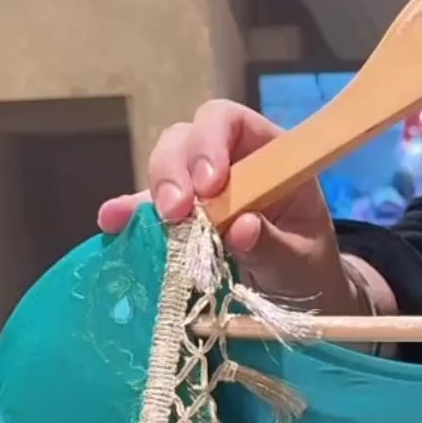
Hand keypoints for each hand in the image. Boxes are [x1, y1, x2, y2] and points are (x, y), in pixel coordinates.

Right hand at [96, 99, 386, 311]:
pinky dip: (130, 216)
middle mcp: (229, 163)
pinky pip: (149, 210)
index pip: (231, 122)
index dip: (212, 142)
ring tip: (149, 223)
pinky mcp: (181, 220)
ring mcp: (200, 190)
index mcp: (269, 156)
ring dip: (152, 193)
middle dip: (175, 170)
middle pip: (186, 140)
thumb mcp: (303, 263)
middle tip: (177, 212)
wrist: (301, 300)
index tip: (209, 184)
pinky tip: (111, 223)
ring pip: (164, 169)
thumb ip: (275, 247)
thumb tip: (241, 227)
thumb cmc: (310, 271)